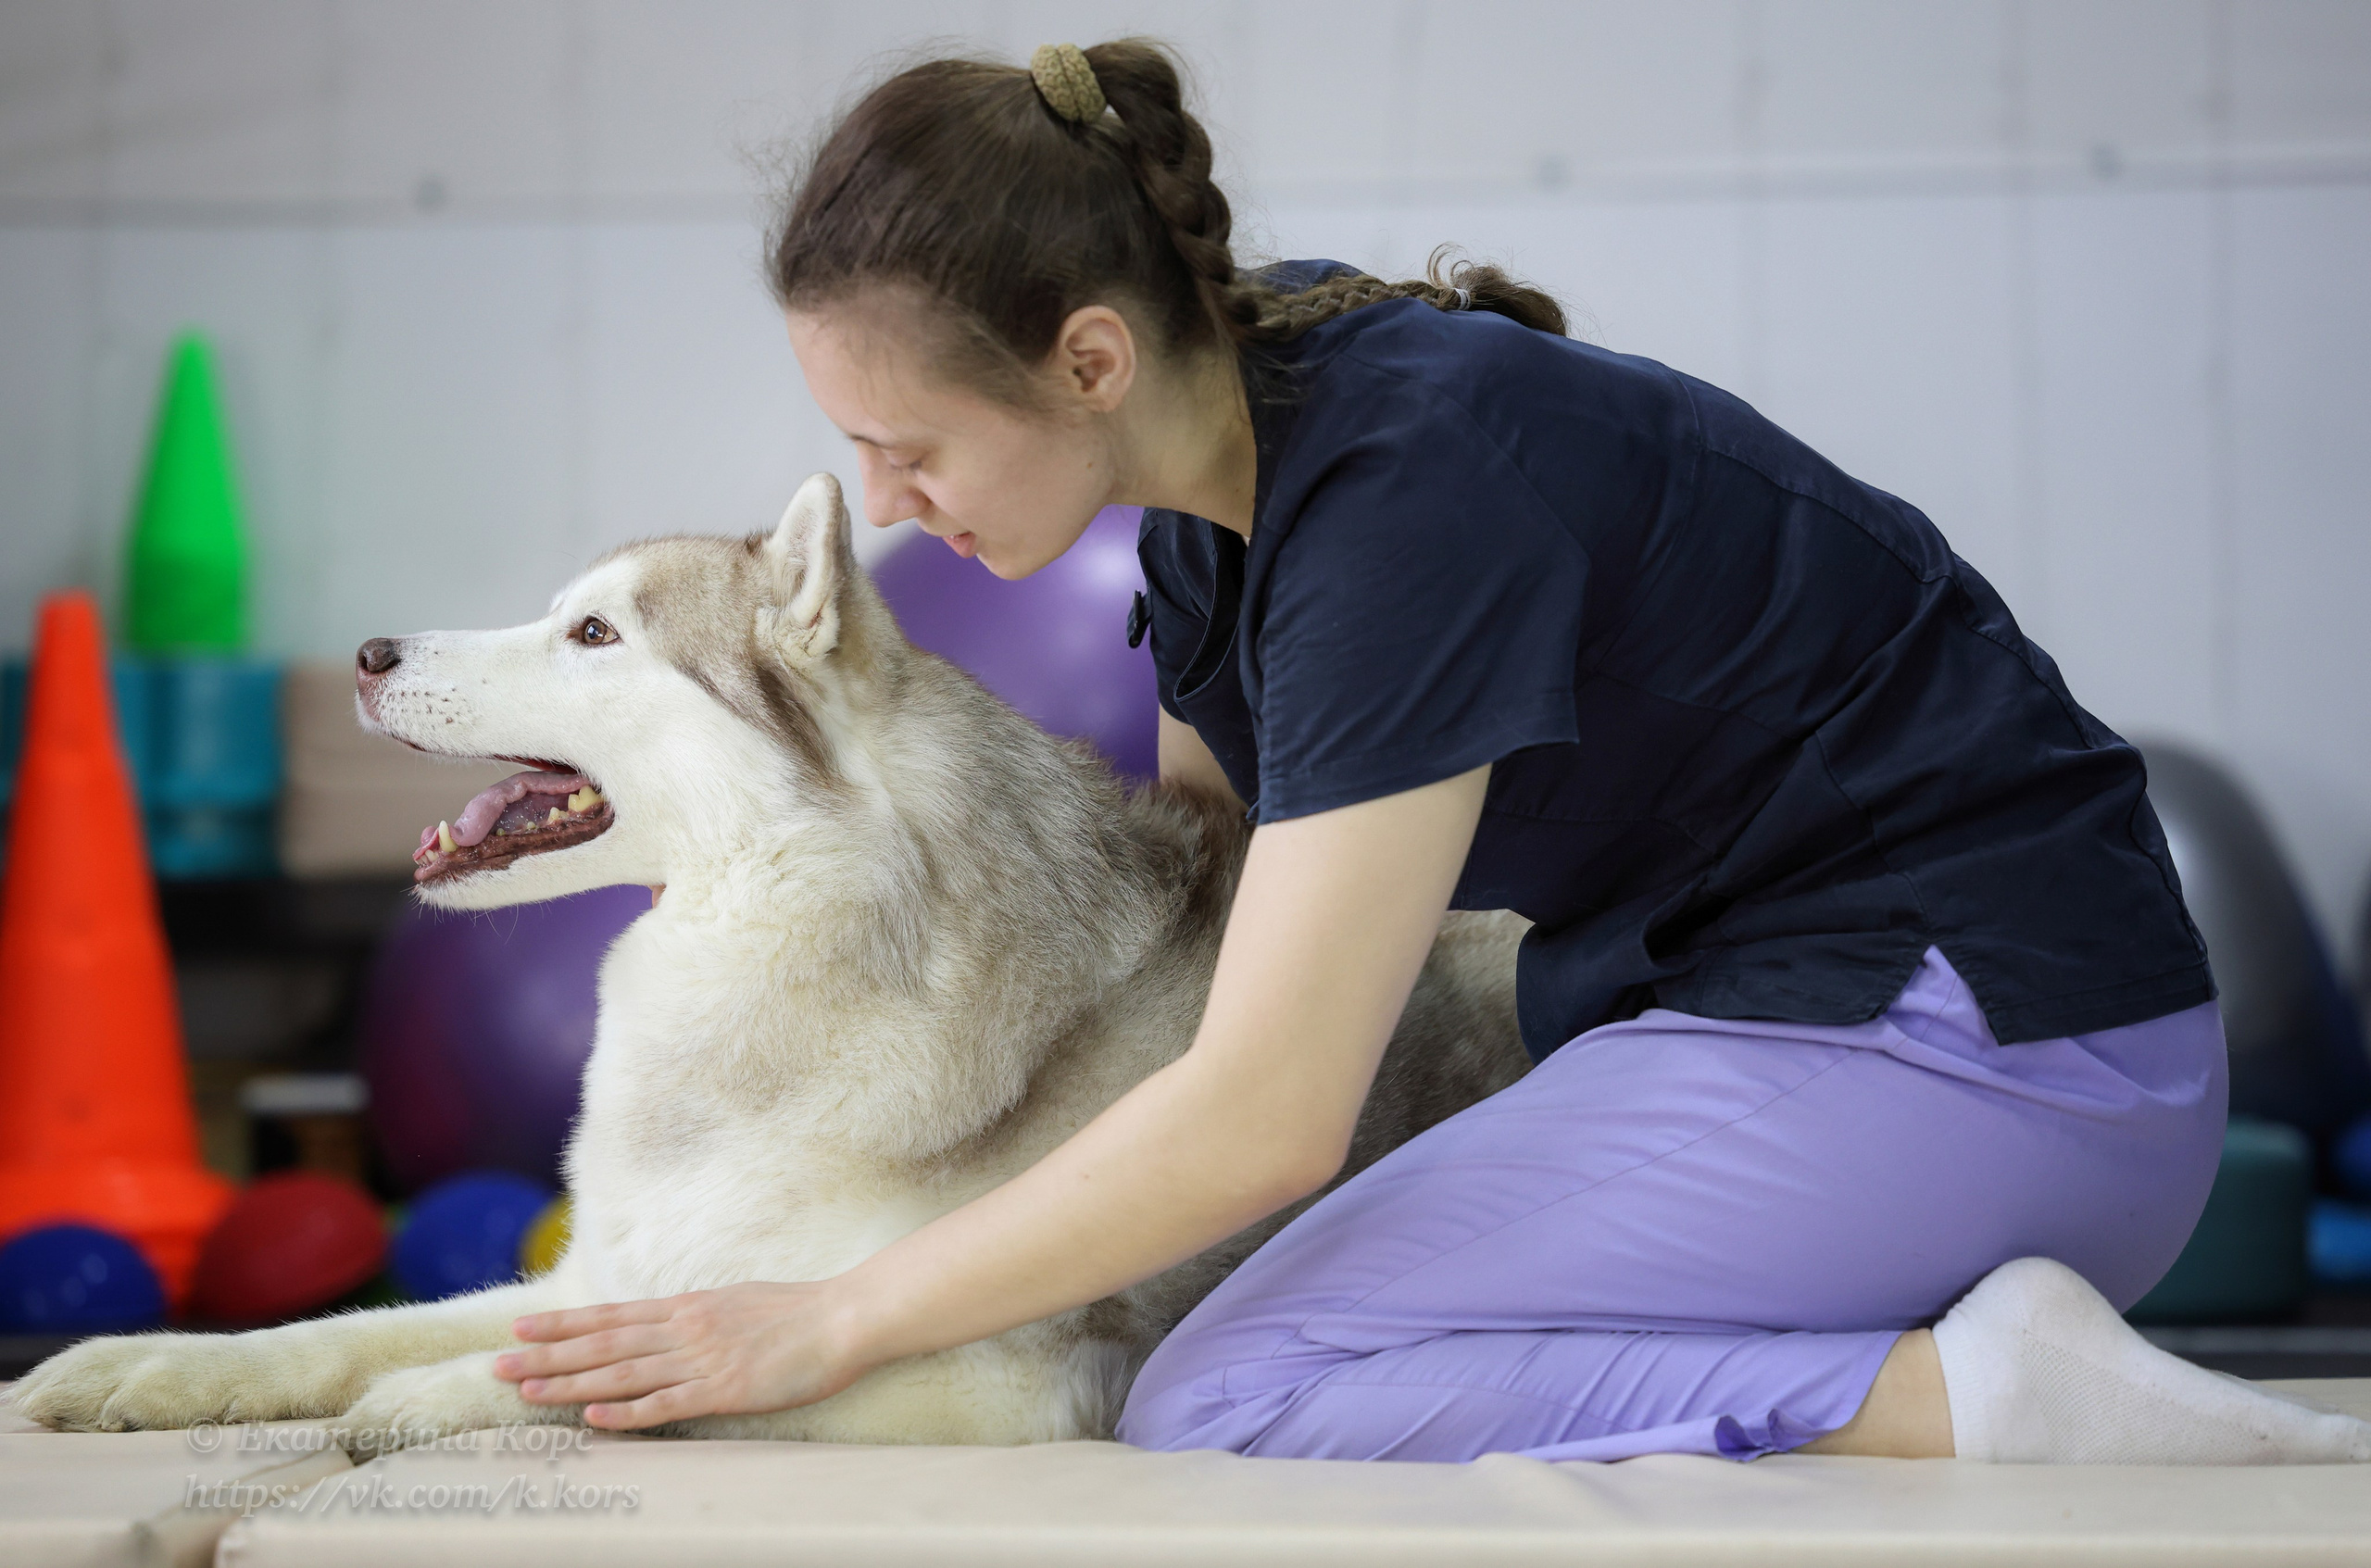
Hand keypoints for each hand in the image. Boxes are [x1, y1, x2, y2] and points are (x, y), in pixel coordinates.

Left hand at [493, 1280, 871, 1428]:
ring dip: (570, 1385)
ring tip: (526, 1392)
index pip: (610, 1317)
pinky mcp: (724, 1390)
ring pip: (622, 1375)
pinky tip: (593, 1420)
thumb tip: (666, 1322)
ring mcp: (702, 1360)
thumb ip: (696, 1316)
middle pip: (603, 1345)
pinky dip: (626, 1413)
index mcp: (687, 1308)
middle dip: (547, 1357)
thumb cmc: (796, 1312)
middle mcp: (684, 1330)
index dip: (562, 1324)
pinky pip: (666, 1405)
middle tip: (497, 1366)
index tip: (519, 1328)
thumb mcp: (735, 1301)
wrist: (843, 1318)